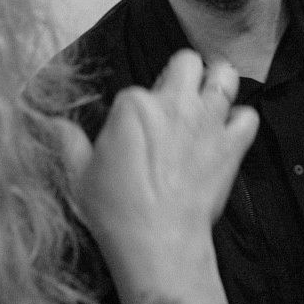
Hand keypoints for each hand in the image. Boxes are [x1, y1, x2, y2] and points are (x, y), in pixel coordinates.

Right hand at [61, 51, 257, 288]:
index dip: (136, 108)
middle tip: (177, 98)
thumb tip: (54, 124)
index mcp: (134, 105)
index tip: (135, 130)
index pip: (137, 88)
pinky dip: (241, 122)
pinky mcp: (231, 146)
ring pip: (225, 76)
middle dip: (184, 74)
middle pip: (188, 61)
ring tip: (209, 102)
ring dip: (218, 86)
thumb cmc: (115, 210)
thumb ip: (69, 142)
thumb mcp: (79, 175)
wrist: (157, 242)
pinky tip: (227, 134)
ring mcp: (207, 122)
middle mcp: (174, 104)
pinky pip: (249, 117)